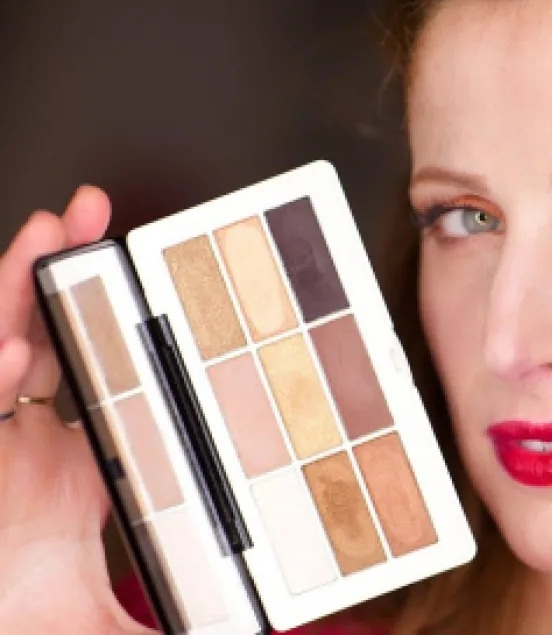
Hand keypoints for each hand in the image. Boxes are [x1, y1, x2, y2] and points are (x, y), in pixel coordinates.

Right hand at [0, 187, 154, 633]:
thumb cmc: (47, 612)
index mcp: (78, 456)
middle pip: (43, 331)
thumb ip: (194, 607)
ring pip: (0, 344)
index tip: (145, 275)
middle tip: (95, 215)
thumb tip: (270, 627)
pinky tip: (12, 342)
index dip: (114, 316)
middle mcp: (29, 438)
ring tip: (52, 231)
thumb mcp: (133, 592)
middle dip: (63, 269)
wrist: (9, 631)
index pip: (98, 366)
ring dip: (18, 284)